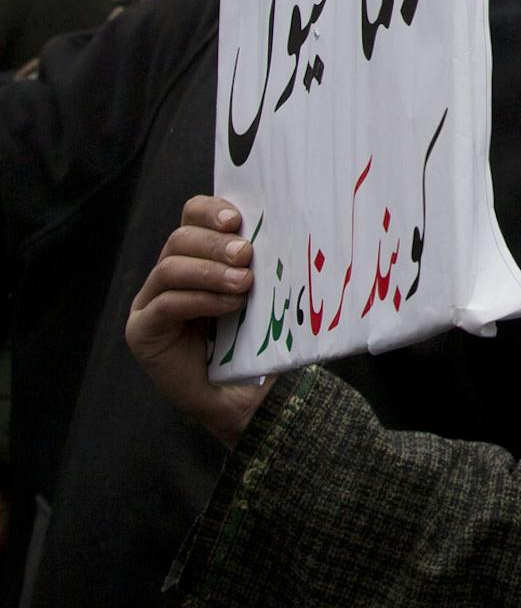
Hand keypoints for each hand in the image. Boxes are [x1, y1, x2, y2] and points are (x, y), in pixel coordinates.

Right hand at [126, 195, 272, 446]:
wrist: (243, 396)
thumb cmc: (258, 341)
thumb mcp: (264, 295)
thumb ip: (262, 266)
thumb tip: (290, 231)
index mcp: (194, 257)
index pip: (191, 216)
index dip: (210, 211)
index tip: (237, 219)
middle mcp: (166, 276)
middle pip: (179, 240)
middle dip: (214, 243)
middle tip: (246, 254)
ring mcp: (148, 304)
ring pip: (169, 269)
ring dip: (210, 272)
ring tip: (244, 283)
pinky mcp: (143, 332)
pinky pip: (166, 306)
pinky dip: (201, 300)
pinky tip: (230, 305)